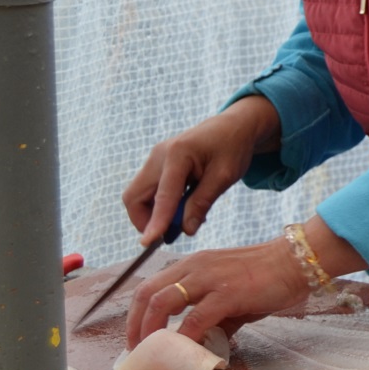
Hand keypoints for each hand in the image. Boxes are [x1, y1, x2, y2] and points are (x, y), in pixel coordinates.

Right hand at [123, 96, 280, 245]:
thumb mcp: (224, 176)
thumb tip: (185, 230)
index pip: (162, 195)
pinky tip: (185, 206)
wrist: (234, 126)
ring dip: (155, 213)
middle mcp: (158, 155)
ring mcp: (155, 159)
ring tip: (187, 216)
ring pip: (139, 196)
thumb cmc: (233, 147)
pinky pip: (149, 192)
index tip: (149, 244)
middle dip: (147, 220)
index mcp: (178, 154)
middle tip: (174, 233)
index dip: (155, 221)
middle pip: (135, 197)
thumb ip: (203, 202)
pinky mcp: (157, 165)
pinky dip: (161, 205)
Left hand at [126, 238, 308, 348]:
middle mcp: (195, 266)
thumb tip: (201, 341)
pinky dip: (184, 338)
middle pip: (147, 292)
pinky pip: (194, 319)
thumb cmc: (267, 276)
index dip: (136, 312)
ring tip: (152, 350)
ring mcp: (210, 278)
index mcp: (194, 264)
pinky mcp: (227, 293)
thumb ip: (212, 315)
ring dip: (150, 330)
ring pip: (162, 301)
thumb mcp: (231, 292)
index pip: (151, 285)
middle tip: (136, 347)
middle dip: (134, 324)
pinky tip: (185, 350)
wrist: (296, 261)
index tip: (137, 336)